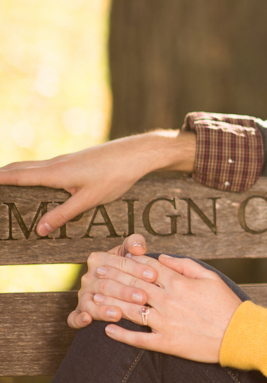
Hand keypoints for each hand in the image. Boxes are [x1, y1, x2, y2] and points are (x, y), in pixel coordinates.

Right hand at [0, 130, 194, 236]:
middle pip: (19, 169)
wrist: (138, 153)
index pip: (17, 177)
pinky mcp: (75, 160)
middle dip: (1, 177)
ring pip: (32, 166)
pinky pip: (45, 167)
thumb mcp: (90, 200)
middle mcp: (56, 163)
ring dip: (14, 174)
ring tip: (3, 185)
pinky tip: (34, 181)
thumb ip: (64, 214)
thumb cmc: (116, 175)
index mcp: (55, 172)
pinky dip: (30, 173)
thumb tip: (39, 229)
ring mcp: (65, 160)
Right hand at [69, 234, 154, 328]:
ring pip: (92, 302)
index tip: (153, 275)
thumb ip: (135, 243)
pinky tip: (88, 320)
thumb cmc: (128, 266)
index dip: (137, 269)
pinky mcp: (79, 312)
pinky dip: (78, 319)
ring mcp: (83, 295)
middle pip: (107, 284)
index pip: (118, 264)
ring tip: (119, 314)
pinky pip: (74, 317)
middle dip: (126, 292)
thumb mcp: (131, 251)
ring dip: (104, 309)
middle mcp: (88, 277)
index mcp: (98, 260)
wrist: (120, 283)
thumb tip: (138, 248)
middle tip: (144, 298)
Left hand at [104, 254, 242, 363]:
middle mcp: (169, 300)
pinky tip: (108, 330)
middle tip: (94, 272)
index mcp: (179, 283)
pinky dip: (122, 335)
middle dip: (112, 277)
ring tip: (94, 298)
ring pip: (131, 310)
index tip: (112, 258)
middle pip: (134, 286)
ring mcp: (165, 321)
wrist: (238, 334)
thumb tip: (162, 257)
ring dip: (110, 304)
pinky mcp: (166, 342)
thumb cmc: (227, 304)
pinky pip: (139, 338)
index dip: (127, 262)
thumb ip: (185, 265)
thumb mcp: (210, 277)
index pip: (147, 268)